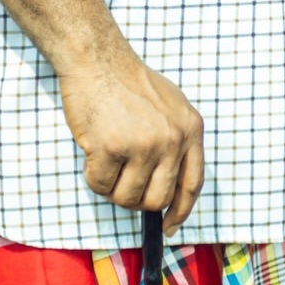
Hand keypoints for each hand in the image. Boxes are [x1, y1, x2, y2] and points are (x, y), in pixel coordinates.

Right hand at [58, 38, 204, 235]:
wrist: (98, 59)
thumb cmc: (128, 83)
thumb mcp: (171, 106)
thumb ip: (176, 142)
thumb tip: (168, 190)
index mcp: (190, 129)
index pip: (192, 184)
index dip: (181, 211)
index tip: (169, 225)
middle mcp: (172, 139)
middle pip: (157, 199)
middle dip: (136, 200)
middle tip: (121, 181)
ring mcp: (143, 144)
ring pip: (127, 198)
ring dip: (112, 187)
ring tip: (106, 158)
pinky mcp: (112, 147)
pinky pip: (100, 185)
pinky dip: (92, 175)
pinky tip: (93, 149)